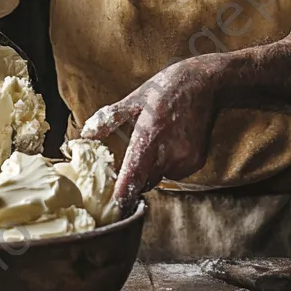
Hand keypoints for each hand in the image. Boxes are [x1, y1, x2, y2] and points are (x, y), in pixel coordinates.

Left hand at [81, 57, 222, 216]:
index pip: (134, 173)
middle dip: (135, 180)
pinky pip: (176, 173)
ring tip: (157, 143)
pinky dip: (170, 165)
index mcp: (149, 135)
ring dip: (153, 170)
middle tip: (130, 166)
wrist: (204, 83)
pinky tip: (171, 144)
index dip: (124, 192)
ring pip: (161, 177)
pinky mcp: (196, 161)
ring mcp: (184, 158)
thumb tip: (86, 133)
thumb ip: (109, 119)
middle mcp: (168, 151)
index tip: (115, 207)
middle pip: (145, 181)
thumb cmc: (166, 88)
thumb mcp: (134, 99)